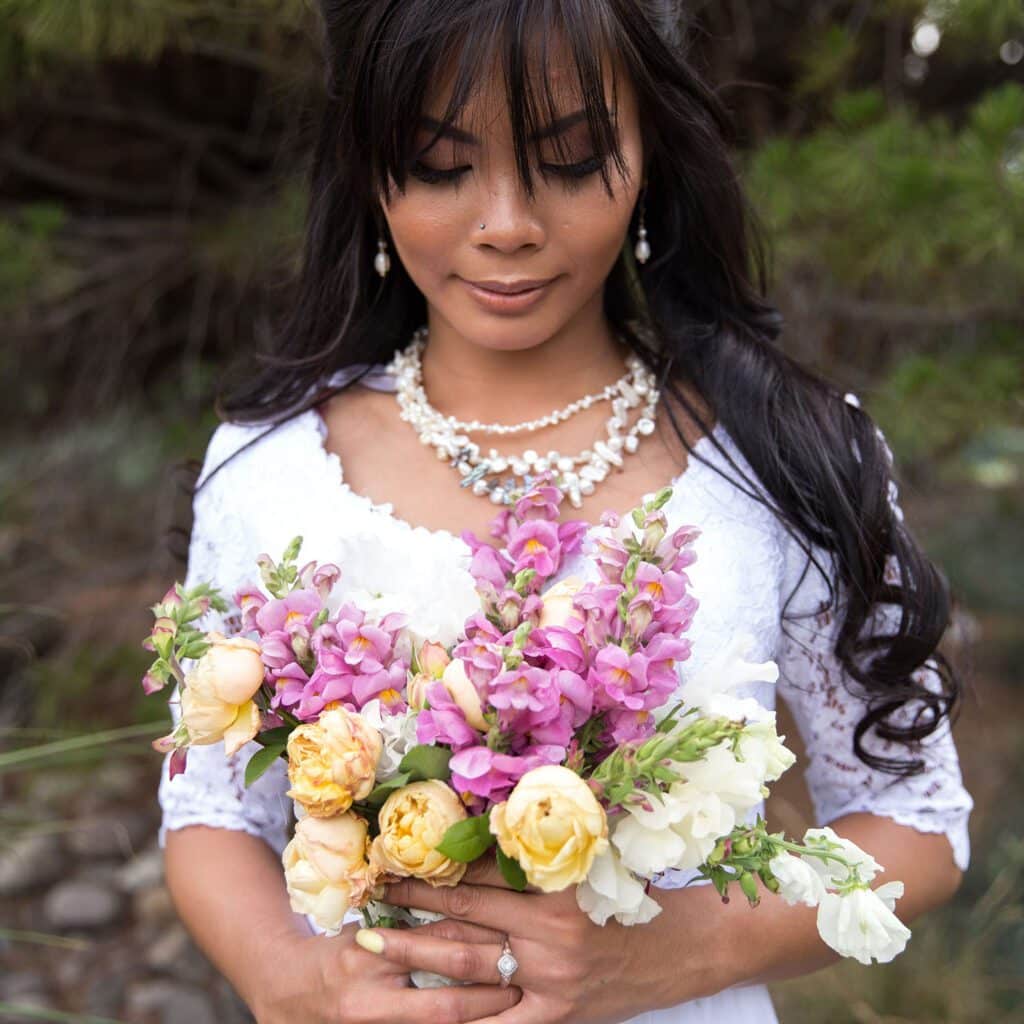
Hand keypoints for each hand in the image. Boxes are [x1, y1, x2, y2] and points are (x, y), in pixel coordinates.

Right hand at [249, 919, 520, 1023]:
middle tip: (521, 986)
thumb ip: (412, 926)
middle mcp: (370, 999)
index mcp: (369, 953)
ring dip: (477, 1021)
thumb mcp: (370, 931)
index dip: (477, 944)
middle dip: (488, 998)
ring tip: (512, 1009)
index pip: (434, 946)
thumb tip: (470, 905)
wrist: (287, 997)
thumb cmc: (336, 954)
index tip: (512, 937)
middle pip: (445, 1003)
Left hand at [369, 855, 689, 1023]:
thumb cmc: (630, 893)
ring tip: (374, 945)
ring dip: (418, 953)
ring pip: (469, 963)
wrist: (677, 949)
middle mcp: (550, 931)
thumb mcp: (594, 853)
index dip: (439, 862)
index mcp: (557, 882)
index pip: (484, 870)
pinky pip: (496, 1022)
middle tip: (369, 896)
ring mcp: (550, 978)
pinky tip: (421, 1013)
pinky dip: (460, 1018)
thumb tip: (499, 803)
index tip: (399, 854)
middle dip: (414, 904)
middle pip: (466, 914)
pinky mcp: (555, 1015)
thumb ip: (548, 831)